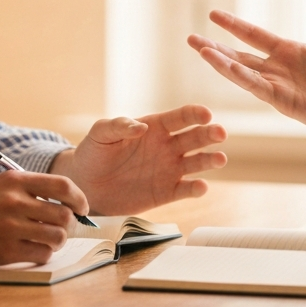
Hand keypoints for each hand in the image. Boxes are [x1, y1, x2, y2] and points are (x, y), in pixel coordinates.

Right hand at [0, 170, 89, 271]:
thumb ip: (27, 190)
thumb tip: (64, 203)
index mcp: (14, 180)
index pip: (62, 185)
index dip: (79, 198)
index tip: (82, 208)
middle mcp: (14, 201)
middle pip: (63, 214)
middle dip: (69, 225)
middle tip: (62, 229)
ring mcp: (9, 227)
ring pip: (56, 237)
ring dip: (56, 241)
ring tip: (45, 241)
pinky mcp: (3, 251)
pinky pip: (40, 254)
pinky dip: (42, 255)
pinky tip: (31, 251)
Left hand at [52, 105, 225, 214]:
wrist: (86, 185)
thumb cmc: (94, 152)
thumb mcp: (101, 133)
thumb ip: (119, 125)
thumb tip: (141, 127)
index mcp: (154, 127)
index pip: (180, 117)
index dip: (195, 114)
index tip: (206, 114)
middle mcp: (167, 146)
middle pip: (195, 138)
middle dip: (209, 134)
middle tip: (219, 133)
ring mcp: (169, 169)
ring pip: (197, 163)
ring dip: (210, 160)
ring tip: (220, 159)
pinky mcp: (166, 192)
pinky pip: (185, 190)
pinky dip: (196, 189)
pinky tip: (201, 186)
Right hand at [187, 0, 305, 159]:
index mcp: (289, 52)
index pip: (253, 36)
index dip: (234, 25)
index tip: (213, 14)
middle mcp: (279, 70)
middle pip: (238, 56)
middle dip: (214, 48)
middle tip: (190, 38)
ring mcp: (279, 87)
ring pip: (242, 72)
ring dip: (220, 62)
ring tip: (199, 49)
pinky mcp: (284, 102)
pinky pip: (256, 87)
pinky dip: (240, 76)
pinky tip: (225, 65)